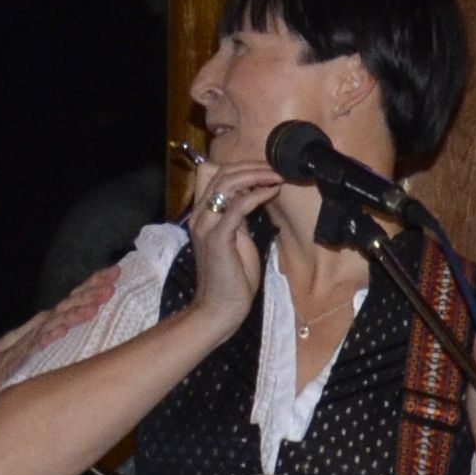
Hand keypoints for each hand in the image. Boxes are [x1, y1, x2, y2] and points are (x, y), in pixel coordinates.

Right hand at [182, 164, 282, 335]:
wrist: (219, 308)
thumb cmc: (230, 277)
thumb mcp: (235, 237)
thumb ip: (237, 216)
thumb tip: (250, 195)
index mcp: (202, 214)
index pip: (211, 174)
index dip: (238, 167)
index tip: (264, 171)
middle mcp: (199, 215)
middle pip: (220, 172)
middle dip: (251, 166)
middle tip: (275, 168)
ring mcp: (206, 226)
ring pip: (226, 182)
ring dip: (255, 175)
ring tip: (276, 176)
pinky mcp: (218, 238)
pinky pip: (237, 205)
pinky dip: (257, 194)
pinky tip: (272, 191)